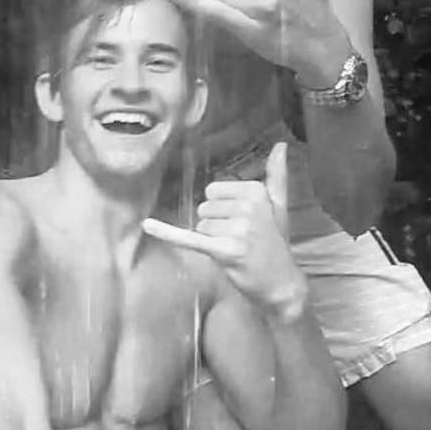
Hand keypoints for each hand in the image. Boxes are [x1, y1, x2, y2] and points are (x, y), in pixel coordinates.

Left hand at [143, 143, 305, 319]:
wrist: (282, 285)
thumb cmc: (276, 244)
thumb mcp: (279, 206)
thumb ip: (277, 174)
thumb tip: (281, 144)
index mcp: (257, 191)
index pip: (213, 191)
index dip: (223, 209)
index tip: (244, 222)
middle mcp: (248, 207)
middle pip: (205, 208)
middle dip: (217, 225)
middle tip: (240, 239)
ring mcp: (237, 229)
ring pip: (200, 226)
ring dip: (213, 241)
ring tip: (237, 250)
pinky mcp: (225, 250)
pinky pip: (189, 238)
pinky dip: (168, 233)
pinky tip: (148, 225)